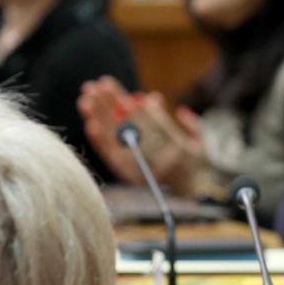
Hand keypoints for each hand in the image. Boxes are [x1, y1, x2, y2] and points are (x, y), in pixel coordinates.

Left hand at [78, 77, 203, 191]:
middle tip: (97, 87)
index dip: (141, 114)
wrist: (185, 198)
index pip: (157, 128)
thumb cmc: (192, 164)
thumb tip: (153, 97)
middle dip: (113, 108)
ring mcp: (140, 170)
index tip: (126, 98)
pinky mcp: (127, 176)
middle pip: (132, 130)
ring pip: (116, 141)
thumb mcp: (197, 143)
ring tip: (86, 97)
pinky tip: (89, 124)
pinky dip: (99, 141)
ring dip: (99, 118)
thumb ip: (185, 120)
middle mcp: (159, 162)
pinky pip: (111, 157)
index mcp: (180, 152)